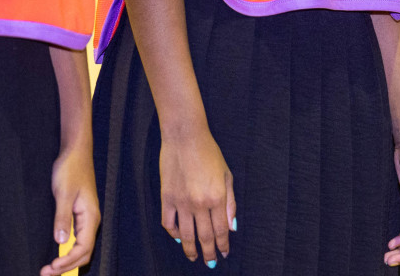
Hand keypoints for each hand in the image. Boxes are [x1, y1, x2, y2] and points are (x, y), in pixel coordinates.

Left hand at [42, 143, 99, 275]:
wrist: (75, 151)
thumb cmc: (71, 169)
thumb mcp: (63, 193)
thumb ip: (62, 218)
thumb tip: (61, 242)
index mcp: (91, 217)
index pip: (83, 248)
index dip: (68, 261)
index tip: (52, 267)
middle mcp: (91, 221)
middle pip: (83, 253)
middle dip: (67, 267)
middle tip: (46, 273)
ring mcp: (86, 219)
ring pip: (80, 248)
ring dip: (67, 261)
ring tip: (50, 269)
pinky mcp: (79, 215)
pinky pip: (76, 239)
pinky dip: (67, 251)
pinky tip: (57, 254)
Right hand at [159, 124, 234, 266]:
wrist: (185, 136)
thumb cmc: (209, 152)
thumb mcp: (227, 175)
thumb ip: (230, 203)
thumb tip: (232, 227)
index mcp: (217, 197)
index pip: (221, 230)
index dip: (223, 245)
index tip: (224, 253)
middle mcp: (200, 203)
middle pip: (205, 237)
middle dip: (209, 253)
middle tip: (210, 262)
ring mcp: (181, 202)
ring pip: (186, 235)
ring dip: (191, 250)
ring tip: (194, 257)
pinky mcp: (166, 197)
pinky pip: (168, 222)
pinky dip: (173, 233)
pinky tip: (178, 237)